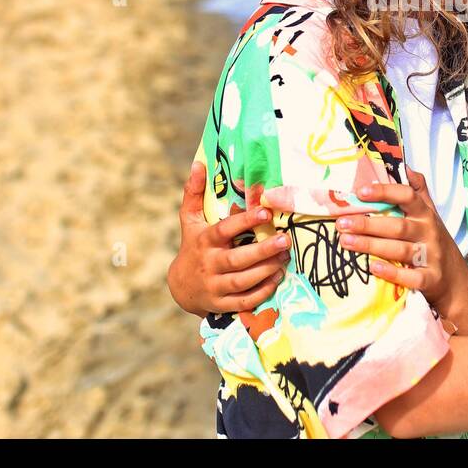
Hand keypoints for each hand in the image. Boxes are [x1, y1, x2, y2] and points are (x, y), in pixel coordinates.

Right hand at [167, 161, 291, 316]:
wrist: (181, 286)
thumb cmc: (193, 245)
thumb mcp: (190, 219)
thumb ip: (194, 192)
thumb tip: (199, 163)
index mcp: (205, 240)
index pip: (225, 230)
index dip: (244, 221)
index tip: (264, 211)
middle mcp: (210, 264)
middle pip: (237, 260)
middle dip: (263, 250)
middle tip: (285, 240)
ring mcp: (215, 286)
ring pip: (243, 281)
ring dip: (266, 271)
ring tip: (285, 258)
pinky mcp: (221, 304)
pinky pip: (244, 300)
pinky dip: (262, 291)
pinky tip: (277, 278)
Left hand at [338, 167, 464, 308]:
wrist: (456, 280)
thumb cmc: (434, 242)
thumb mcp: (431, 214)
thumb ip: (418, 191)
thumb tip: (405, 166)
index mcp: (426, 214)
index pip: (407, 196)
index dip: (385, 192)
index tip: (360, 192)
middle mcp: (429, 232)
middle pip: (397, 226)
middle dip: (368, 224)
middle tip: (342, 223)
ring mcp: (431, 256)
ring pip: (400, 250)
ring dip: (371, 246)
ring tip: (345, 242)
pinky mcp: (430, 279)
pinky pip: (411, 277)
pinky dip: (392, 272)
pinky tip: (372, 267)